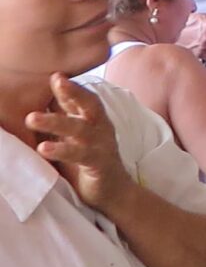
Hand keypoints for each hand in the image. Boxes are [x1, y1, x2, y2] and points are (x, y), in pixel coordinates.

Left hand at [28, 75, 135, 215]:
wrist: (113, 192)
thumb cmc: (87, 162)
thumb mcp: (73, 138)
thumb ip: (62, 120)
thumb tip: (38, 102)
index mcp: (94, 120)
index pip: (82, 98)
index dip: (69, 86)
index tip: (54, 74)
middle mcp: (101, 128)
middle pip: (89, 104)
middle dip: (73, 92)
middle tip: (56, 81)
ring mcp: (101, 145)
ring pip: (80, 128)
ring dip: (55, 122)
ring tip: (31, 118)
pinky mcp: (99, 163)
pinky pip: (80, 154)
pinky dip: (62, 150)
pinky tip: (44, 148)